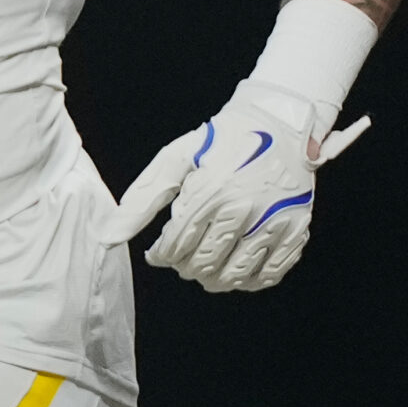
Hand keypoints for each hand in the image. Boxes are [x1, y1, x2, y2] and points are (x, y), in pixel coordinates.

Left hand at [99, 80, 371, 292]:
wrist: (277, 125)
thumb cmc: (220, 142)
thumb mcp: (175, 159)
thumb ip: (142, 199)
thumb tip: (111, 235)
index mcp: (209, 191)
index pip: (176, 245)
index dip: (161, 256)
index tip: (157, 254)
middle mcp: (243, 210)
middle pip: (205, 263)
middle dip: (185, 268)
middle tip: (181, 261)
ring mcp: (273, 222)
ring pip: (236, 274)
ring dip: (213, 279)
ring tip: (204, 270)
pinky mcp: (296, 229)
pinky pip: (271, 272)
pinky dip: (249, 281)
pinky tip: (237, 273)